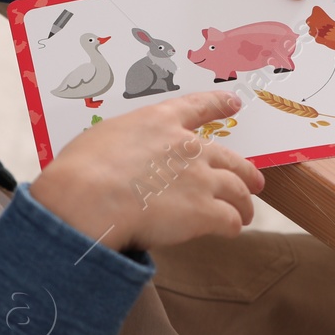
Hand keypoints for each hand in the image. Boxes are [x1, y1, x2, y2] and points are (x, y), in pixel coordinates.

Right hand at [29, 90, 264, 253]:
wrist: (88, 197)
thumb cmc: (81, 169)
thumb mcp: (102, 139)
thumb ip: (124, 146)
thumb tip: (122, 162)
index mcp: (160, 122)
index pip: (198, 107)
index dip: (219, 104)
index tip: (234, 103)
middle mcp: (187, 147)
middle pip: (229, 157)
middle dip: (245, 170)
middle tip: (254, 181)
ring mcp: (200, 178)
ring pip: (236, 190)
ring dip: (243, 203)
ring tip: (246, 215)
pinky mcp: (204, 211)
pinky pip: (229, 219)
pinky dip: (233, 225)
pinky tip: (232, 230)